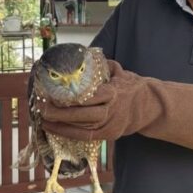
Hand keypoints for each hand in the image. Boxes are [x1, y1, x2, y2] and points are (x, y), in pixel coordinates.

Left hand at [36, 61, 192, 152]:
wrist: (150, 107)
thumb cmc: (131, 87)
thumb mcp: (119, 71)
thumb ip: (102, 65)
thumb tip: (82, 56)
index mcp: (115, 92)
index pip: (92, 96)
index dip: (72, 97)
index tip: (54, 93)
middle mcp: (112, 111)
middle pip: (84, 115)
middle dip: (61, 113)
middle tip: (42, 107)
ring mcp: (110, 125)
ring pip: (82, 127)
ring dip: (60, 124)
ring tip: (42, 118)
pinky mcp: (108, 135)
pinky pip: (84, 136)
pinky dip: (67, 133)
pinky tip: (53, 128)